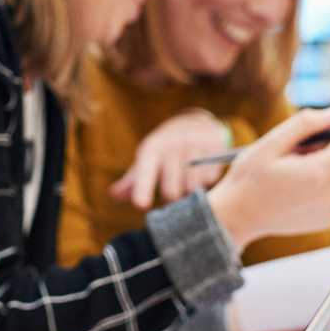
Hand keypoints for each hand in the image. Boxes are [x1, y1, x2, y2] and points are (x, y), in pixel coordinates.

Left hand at [108, 110, 228, 207]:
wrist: (191, 125)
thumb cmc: (163, 150)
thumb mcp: (146, 160)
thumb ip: (132, 181)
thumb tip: (114, 195)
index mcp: (152, 148)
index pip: (145, 170)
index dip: (142, 188)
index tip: (141, 205)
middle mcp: (173, 143)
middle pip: (172, 190)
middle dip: (171, 199)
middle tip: (172, 195)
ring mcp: (196, 144)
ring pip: (193, 188)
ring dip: (190, 193)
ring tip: (187, 184)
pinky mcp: (215, 147)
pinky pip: (211, 179)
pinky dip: (206, 183)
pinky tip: (202, 175)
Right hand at [205, 107, 329, 248]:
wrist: (238, 216)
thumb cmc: (249, 178)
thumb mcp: (271, 143)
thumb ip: (306, 124)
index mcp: (319, 173)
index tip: (313, 137)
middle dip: (323, 152)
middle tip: (292, 158)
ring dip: (321, 169)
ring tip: (291, 175)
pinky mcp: (328, 219)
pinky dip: (319, 186)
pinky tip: (295, 190)